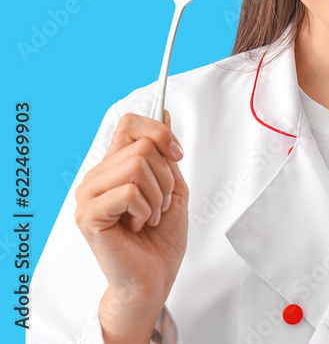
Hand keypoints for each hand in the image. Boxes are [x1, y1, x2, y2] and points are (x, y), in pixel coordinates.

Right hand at [74, 110, 188, 340]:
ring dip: (157, 195)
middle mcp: (97, 178)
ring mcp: (88, 196)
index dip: (158, 130)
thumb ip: (165, 154)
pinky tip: (139, 225)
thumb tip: (165, 114)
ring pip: (137, 166)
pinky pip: (128, 192)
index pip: (129, 124)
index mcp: (114, 167)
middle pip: (141, 145)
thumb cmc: (161, 238)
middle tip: (161, 204)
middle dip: (166, 176)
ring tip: (151, 216)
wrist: (154, 277)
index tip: (176, 153)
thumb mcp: (173, 187)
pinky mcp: (88, 215)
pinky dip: (146, 209)